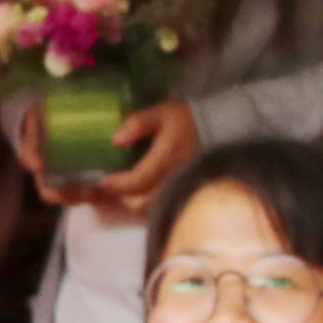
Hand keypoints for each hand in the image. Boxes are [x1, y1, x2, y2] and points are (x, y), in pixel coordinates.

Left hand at [49, 91, 202, 214]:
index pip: (138, 181)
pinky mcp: (184, 193)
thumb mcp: (162, 113)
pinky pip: (161, 207)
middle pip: (141, 203)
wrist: (218, 127)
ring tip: (120, 192)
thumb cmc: (186, 119)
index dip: (118, 185)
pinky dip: (145, 205)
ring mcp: (180, 189)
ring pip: (151, 209)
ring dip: (133, 203)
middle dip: (122, 198)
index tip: (104, 181)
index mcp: (166, 158)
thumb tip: (115, 140)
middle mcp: (174, 178)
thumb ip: (138, 123)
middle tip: (109, 187)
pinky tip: (136, 195)